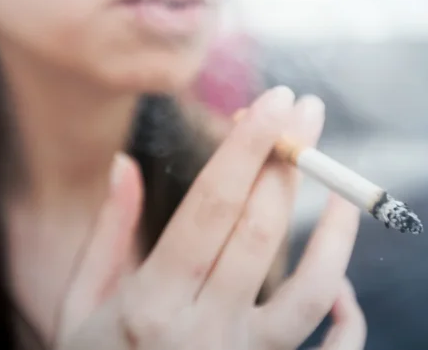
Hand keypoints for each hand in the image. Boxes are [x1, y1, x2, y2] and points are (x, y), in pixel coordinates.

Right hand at [56, 87, 364, 349]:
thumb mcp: (80, 305)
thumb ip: (107, 234)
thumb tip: (125, 162)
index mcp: (148, 303)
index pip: (211, 206)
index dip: (248, 148)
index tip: (275, 101)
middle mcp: (201, 332)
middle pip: (260, 230)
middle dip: (288, 160)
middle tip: (306, 111)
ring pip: (310, 289)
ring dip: (333, 229)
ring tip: (345, 185)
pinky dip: (347, 311)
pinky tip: (344, 277)